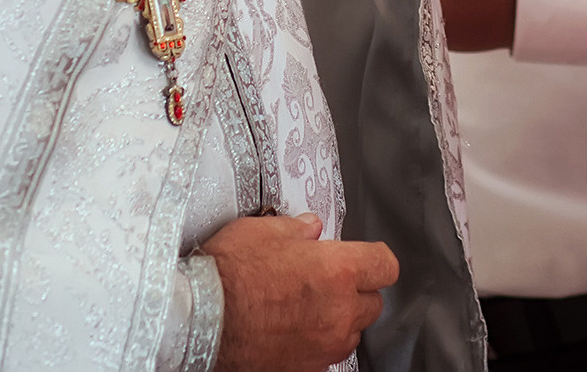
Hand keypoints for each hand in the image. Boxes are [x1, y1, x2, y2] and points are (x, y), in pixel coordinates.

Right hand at [206, 213, 396, 371]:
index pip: (385, 265)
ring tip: (307, 308)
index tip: (364, 259)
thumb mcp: (263, 231)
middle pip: (373, 303)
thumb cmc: (229, 275)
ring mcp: (325, 345)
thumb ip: (297, 229)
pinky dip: (317, 343)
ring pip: (351, 332)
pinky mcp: (307, 369)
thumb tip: (309, 229)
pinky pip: (326, 354)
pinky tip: (293, 331)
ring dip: (339, 320)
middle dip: (356, 291)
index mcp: (339, 271)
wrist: (201, 319)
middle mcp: (340, 311)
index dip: (374, 260)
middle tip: (327, 282)